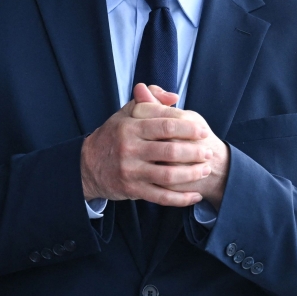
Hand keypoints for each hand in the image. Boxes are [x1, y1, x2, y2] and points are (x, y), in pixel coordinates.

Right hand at [80, 84, 212, 206]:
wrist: (87, 165)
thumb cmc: (113, 135)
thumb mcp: (125, 113)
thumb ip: (149, 100)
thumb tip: (174, 97)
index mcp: (130, 127)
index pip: (165, 124)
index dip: (187, 127)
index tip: (202, 131)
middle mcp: (130, 149)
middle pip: (170, 151)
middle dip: (194, 152)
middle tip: (208, 152)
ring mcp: (131, 171)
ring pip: (168, 175)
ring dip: (192, 174)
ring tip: (205, 170)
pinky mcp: (133, 190)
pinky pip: (161, 196)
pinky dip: (181, 198)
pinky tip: (194, 196)